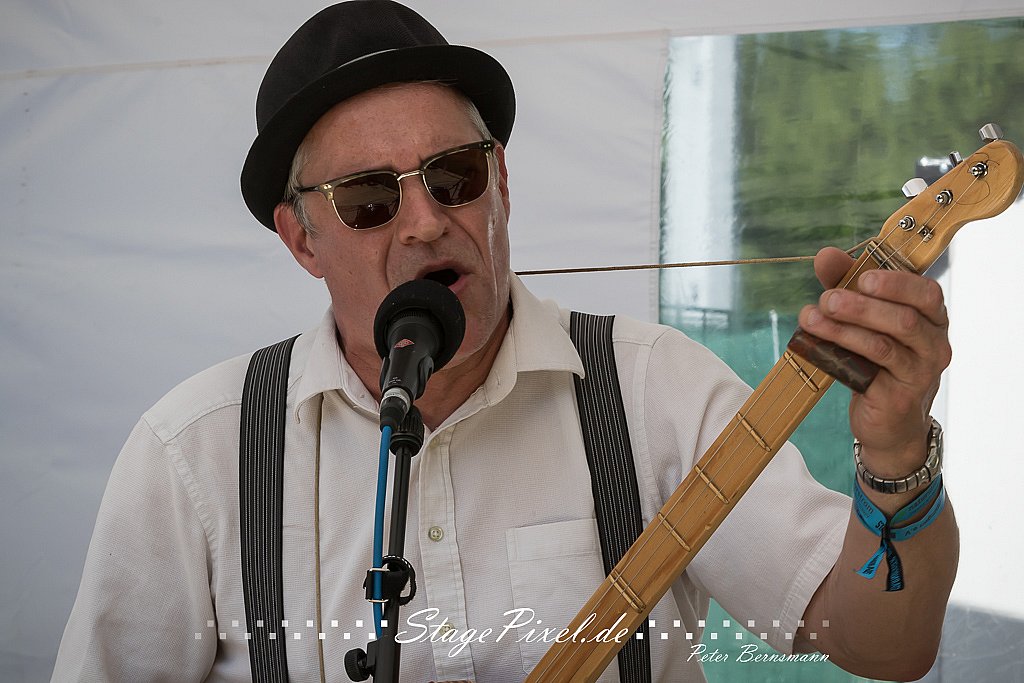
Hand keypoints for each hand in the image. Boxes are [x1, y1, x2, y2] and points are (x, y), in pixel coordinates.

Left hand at [798, 247, 950, 477]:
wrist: (888, 423)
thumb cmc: (877, 362)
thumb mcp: (864, 319)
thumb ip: (848, 285)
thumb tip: (825, 255)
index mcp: (932, 319)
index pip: (926, 292)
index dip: (894, 281)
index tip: (860, 276)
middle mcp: (934, 344)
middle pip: (905, 318)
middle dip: (862, 305)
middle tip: (826, 298)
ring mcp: (920, 373)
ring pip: (885, 344)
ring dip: (844, 328)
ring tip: (811, 318)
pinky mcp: (898, 396)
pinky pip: (870, 371)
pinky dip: (840, 354)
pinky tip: (816, 345)